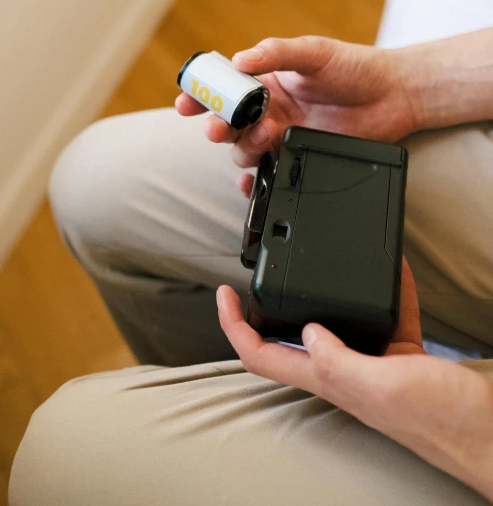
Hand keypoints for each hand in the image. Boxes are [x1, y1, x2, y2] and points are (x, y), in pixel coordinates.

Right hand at [176, 37, 417, 195]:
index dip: (202, 94)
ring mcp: (282, 133)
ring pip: (245, 147)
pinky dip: (254, 180)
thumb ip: (278, 53)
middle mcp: (270, 108)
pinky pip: (267, 171)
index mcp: (267, 79)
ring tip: (264, 136)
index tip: (188, 101)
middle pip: (229, 121)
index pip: (225, 87)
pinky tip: (251, 181)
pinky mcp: (297, 156)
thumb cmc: (356, 67)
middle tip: (217, 128)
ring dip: (244, 146)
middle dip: (217, 126)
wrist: (395, 96)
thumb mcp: (315, 52)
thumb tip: (239, 60)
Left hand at [217, 259, 492, 499]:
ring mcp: (372, 360)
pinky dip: (382, 288)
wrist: (488, 431)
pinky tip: (389, 268)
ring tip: (321, 258)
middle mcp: (345, 370)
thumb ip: (341, 360)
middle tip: (260, 271)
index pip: (263, 355)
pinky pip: (384, 312)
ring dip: (326, 288)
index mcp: (331, 380)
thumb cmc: (441, 419)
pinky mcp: (401, 352)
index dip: (235, 325)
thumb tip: (307, 330)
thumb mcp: (385, 385)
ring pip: (336, 317)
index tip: (224, 293)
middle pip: (290, 336)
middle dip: (269, 304)